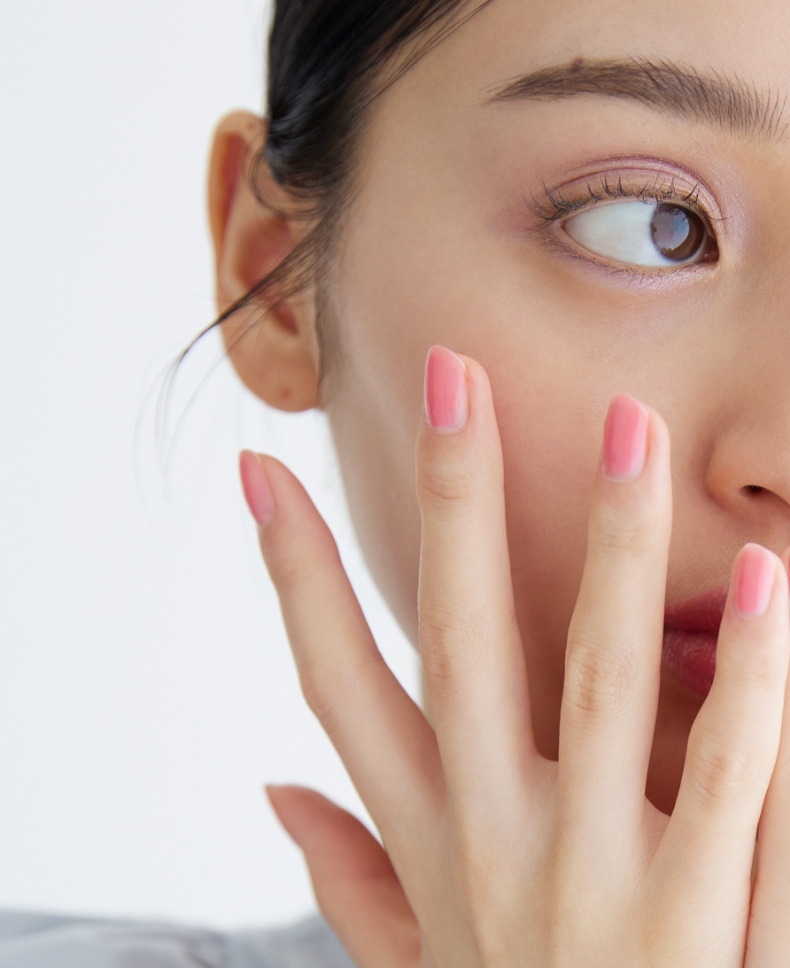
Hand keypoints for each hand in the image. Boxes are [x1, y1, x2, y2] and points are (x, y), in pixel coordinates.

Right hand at [240, 346, 789, 966]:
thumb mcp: (414, 967)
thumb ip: (345, 877)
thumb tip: (272, 784)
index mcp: (427, 840)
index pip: (333, 679)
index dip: (293, 573)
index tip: (262, 473)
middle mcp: (497, 841)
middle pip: (463, 637)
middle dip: (455, 502)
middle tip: (453, 377)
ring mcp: (601, 878)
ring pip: (606, 679)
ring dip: (614, 548)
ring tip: (629, 431)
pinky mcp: (706, 923)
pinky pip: (739, 775)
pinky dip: (752, 673)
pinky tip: (769, 576)